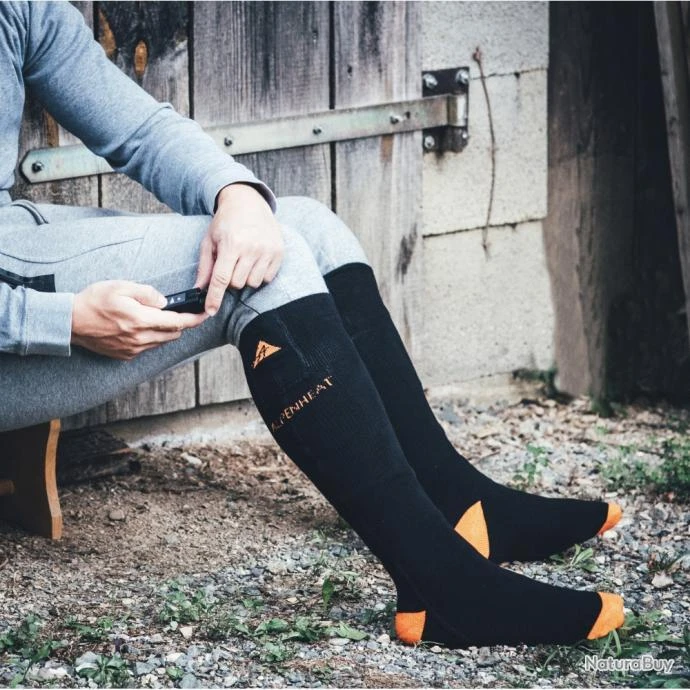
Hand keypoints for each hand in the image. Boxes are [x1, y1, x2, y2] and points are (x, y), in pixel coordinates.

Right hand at [71, 280, 207, 359]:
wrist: (70, 322)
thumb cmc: (94, 301)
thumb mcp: (121, 287)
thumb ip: (146, 293)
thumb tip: (164, 301)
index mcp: (141, 320)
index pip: (177, 322)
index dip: (194, 319)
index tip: (205, 315)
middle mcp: (140, 338)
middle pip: (173, 334)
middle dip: (181, 323)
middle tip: (181, 311)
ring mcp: (133, 349)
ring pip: (161, 342)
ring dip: (166, 331)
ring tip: (157, 317)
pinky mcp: (125, 355)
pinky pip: (148, 347)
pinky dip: (151, 338)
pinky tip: (142, 327)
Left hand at [194, 183, 283, 314]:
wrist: (248, 202)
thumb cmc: (226, 222)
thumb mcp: (210, 240)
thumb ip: (205, 267)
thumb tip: (199, 290)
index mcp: (232, 244)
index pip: (222, 279)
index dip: (215, 297)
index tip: (211, 310)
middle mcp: (251, 248)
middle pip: (237, 283)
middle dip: (230, 280)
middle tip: (230, 265)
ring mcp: (267, 251)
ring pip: (253, 283)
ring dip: (245, 278)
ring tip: (243, 261)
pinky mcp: (278, 253)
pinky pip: (267, 278)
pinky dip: (259, 274)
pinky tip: (255, 260)